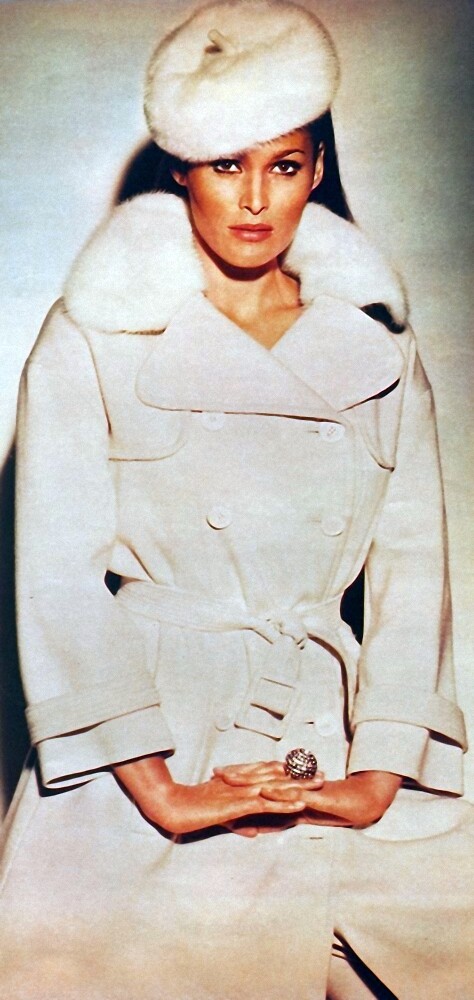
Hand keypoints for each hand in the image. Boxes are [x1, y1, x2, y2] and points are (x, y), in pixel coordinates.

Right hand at [114, 755, 306, 835]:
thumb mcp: (220, 818)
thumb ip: (238, 823)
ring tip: (320, 784)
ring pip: (277, 788)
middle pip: (279, 776)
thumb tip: (253, 832)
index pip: (269, 774)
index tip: (307, 771)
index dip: (289, 772)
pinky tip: (300, 805)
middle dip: (302, 775)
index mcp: (240, 783)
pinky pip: (267, 804)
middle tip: (322, 771)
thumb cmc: (192, 810)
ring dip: (300, 786)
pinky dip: (285, 805)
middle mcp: (244, 783)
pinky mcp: (240, 804)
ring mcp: (243, 792)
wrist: (175, 807)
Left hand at [216, 763, 401, 828]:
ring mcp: (303, 790)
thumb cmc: (337, 805)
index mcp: (290, 788)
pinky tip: (264, 793)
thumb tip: (258, 826)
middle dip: (238, 776)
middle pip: (261, 778)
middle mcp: (294, 786)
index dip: (240, 777)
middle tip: (216, 773)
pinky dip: (278, 794)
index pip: (260, 781)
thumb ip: (281, 817)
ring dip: (252, 781)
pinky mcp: (313, 798)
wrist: (363, 800)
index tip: (218, 775)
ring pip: (272, 784)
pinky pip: (293, 797)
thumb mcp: (304, 812)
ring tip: (231, 780)